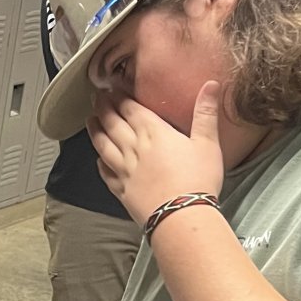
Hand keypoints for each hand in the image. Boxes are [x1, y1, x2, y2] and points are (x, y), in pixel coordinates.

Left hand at [88, 82, 225, 225]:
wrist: (181, 216)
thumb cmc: (198, 180)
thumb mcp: (208, 143)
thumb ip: (206, 112)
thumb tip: (211, 84)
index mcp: (154, 133)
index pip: (130, 109)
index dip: (119, 97)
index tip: (111, 88)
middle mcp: (134, 148)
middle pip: (112, 123)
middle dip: (103, 108)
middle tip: (97, 97)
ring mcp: (124, 170)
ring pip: (103, 145)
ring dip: (95, 131)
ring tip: (89, 120)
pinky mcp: (121, 190)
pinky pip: (105, 172)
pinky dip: (100, 163)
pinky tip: (98, 159)